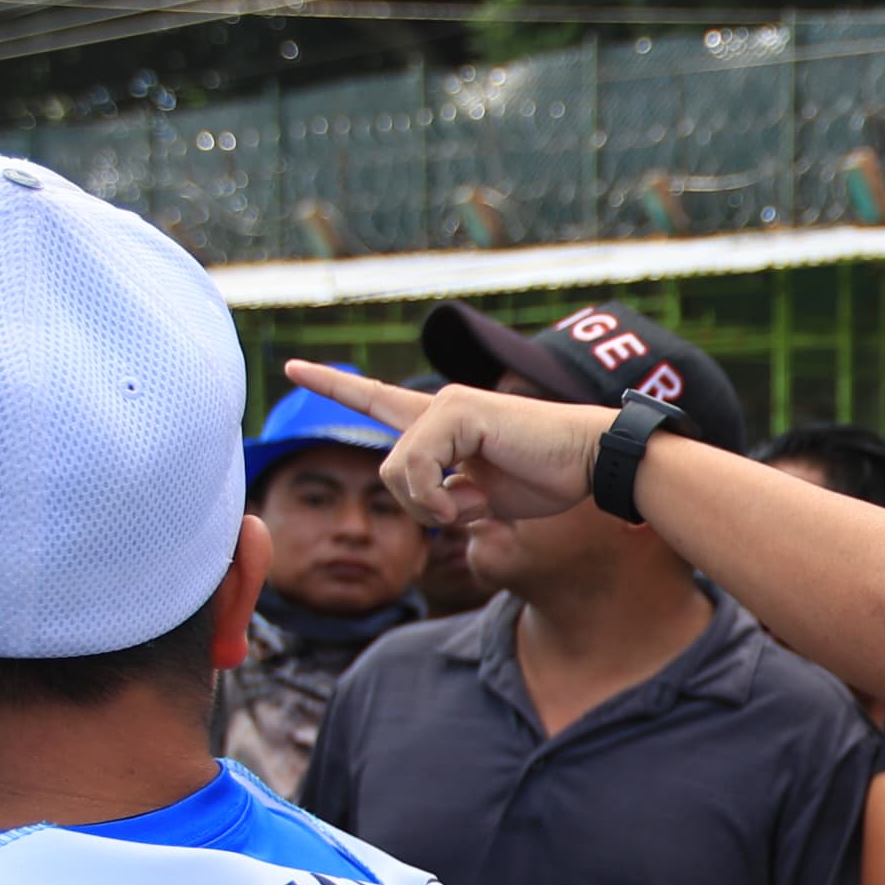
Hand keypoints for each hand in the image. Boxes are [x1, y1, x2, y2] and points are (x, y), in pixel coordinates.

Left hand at [286, 361, 611, 529]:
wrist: (590, 461)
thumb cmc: (549, 478)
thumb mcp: (486, 498)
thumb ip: (450, 499)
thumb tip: (433, 511)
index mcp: (444, 424)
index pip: (378, 401)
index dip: (335, 388)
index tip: (294, 369)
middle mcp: (439, 407)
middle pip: (388, 471)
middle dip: (417, 508)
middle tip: (458, 515)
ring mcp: (447, 405)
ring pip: (396, 471)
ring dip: (428, 506)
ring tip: (469, 507)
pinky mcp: (457, 412)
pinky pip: (416, 465)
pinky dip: (434, 497)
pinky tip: (467, 502)